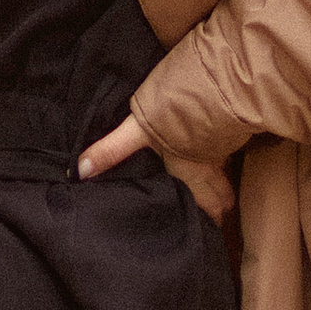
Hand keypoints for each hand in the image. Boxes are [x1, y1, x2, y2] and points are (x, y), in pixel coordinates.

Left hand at [77, 112, 237, 223]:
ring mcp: (222, 145)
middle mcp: (209, 164)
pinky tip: (219, 151)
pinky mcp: (228, 126)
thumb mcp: (137, 131)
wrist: (211, 83)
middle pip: (221, 190)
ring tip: (221, 191)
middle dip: (221, 203)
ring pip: (225, 171)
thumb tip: (81, 172)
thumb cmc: (175, 115)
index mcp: (189, 171)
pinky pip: (228, 150)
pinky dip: (224, 156)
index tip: (213, 226)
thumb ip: (111, 150)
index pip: (205, 201)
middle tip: (220, 215)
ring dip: (223, 181)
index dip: (210, 215)